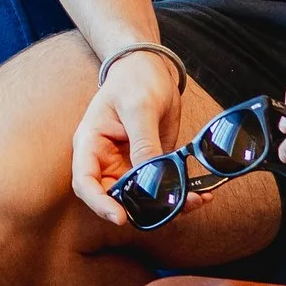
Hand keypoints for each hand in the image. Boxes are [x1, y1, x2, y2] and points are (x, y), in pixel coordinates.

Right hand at [70, 48, 185, 227]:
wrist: (149, 67)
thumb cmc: (135, 79)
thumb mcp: (140, 106)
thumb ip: (143, 141)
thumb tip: (150, 173)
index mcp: (91, 145)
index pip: (85, 182)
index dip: (99, 203)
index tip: (120, 217)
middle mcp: (105, 160)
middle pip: (114, 197)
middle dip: (140, 210)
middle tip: (171, 211)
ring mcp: (127, 164)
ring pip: (140, 197)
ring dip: (165, 205)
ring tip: (194, 201)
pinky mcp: (149, 165)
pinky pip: (160, 186)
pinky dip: (179, 193)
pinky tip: (200, 194)